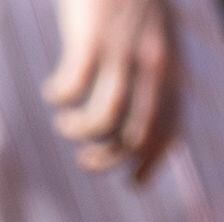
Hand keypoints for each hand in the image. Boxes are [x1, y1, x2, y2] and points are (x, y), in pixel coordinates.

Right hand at [47, 0, 186, 181]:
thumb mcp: (158, 36)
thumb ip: (155, 71)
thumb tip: (139, 112)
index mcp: (170, 70)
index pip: (168, 132)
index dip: (151, 163)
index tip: (132, 183)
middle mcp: (151, 67)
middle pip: (133, 136)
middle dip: (107, 160)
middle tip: (85, 160)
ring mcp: (122, 54)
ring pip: (103, 119)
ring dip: (80, 132)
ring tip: (65, 124)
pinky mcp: (91, 39)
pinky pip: (73, 87)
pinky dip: (60, 98)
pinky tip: (53, 91)